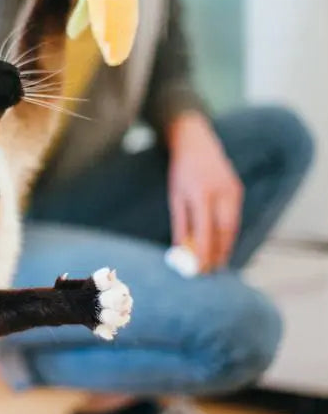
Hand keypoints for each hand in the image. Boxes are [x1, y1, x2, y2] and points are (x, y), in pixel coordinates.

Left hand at [167, 112, 243, 271]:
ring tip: (217, 263)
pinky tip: (221, 245)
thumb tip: (181, 250)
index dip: (204, 251)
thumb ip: (180, 224)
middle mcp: (222, 192)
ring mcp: (233, 190)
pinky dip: (228, 234)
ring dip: (226, 246)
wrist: (197, 143)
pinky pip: (234, 217)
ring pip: (233, 226)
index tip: (200, 268)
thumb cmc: (181, 172)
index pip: (206, 230)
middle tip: (211, 271)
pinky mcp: (238, 190)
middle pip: (225, 231)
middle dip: (219, 253)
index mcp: (202, 193)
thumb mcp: (175, 197)